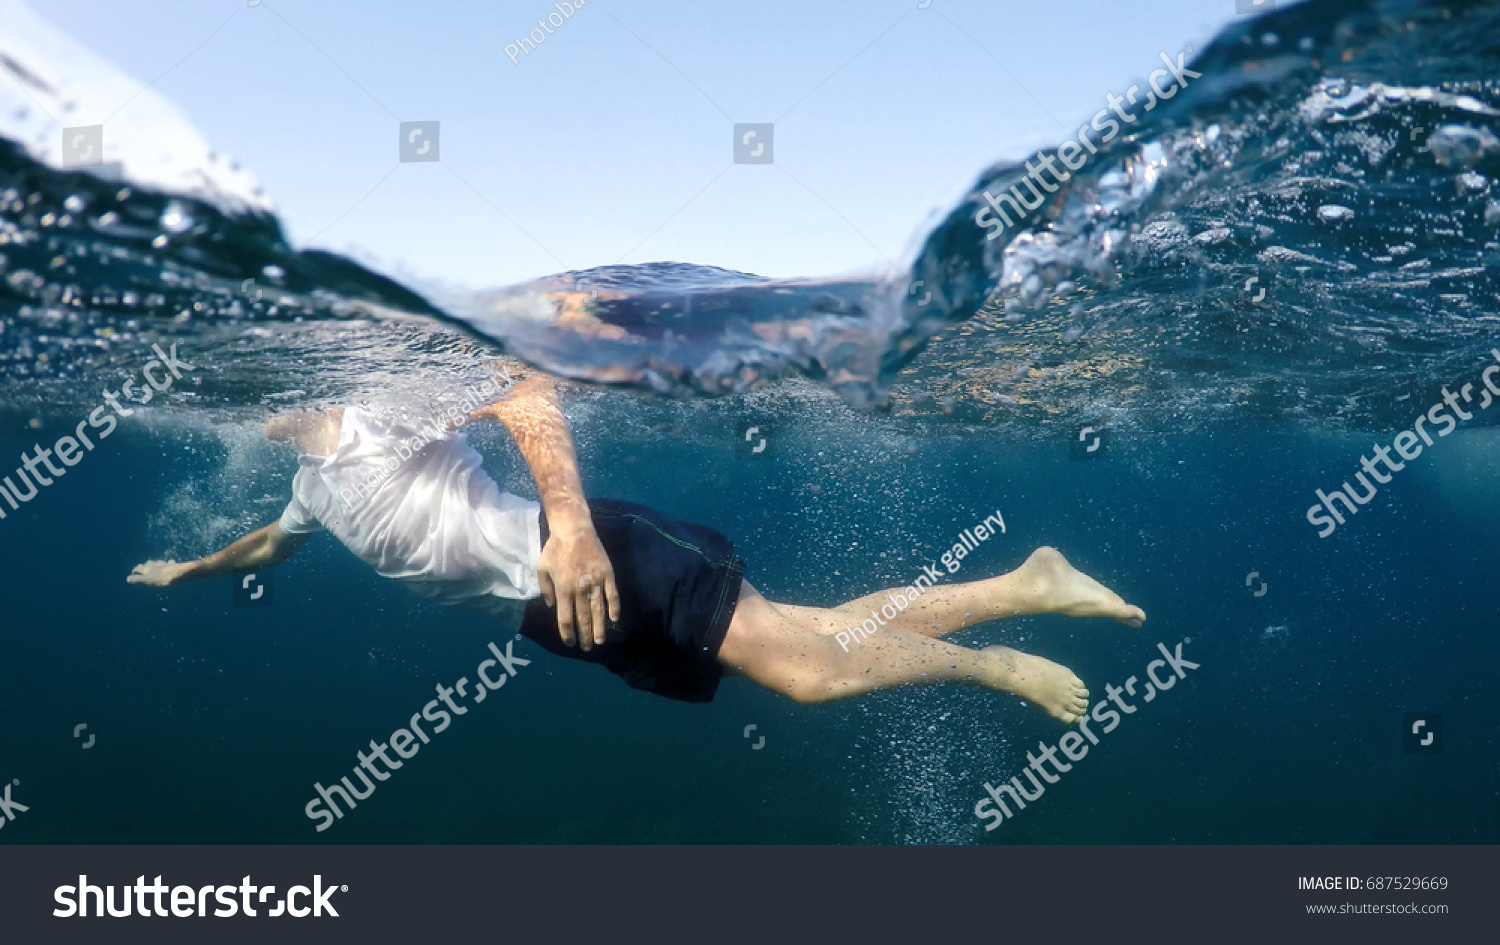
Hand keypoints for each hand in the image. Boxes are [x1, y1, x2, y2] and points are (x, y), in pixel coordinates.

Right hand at [127, 560, 188, 586]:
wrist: (178, 573)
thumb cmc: (162, 578)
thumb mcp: (148, 580)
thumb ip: (138, 579)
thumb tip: (127, 578)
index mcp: (147, 568)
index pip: (138, 568)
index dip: (135, 570)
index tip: (134, 573)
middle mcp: (154, 564)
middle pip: (147, 564)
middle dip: (144, 566)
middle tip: (143, 570)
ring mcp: (164, 563)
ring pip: (157, 562)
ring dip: (154, 565)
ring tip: (154, 568)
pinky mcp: (172, 565)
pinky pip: (168, 563)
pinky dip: (167, 564)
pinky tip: (169, 565)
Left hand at [535, 522, 619, 650]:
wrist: (574, 530)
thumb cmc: (555, 549)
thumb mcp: (541, 568)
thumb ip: (546, 589)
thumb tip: (552, 606)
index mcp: (563, 589)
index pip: (565, 618)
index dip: (567, 633)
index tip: (570, 642)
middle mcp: (579, 589)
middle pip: (583, 618)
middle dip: (584, 635)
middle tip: (586, 647)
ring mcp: (595, 582)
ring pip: (598, 610)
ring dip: (599, 628)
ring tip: (599, 641)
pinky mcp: (607, 574)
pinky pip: (612, 594)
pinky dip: (614, 607)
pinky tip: (614, 619)